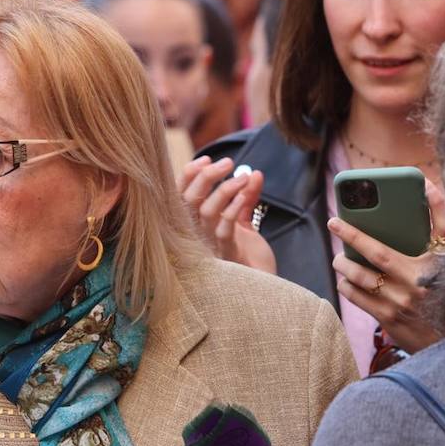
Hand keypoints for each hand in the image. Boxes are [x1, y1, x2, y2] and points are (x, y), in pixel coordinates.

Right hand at [179, 155, 276, 272]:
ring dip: (224, 190)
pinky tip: (244, 194)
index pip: (181, 196)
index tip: (206, 159)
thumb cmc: (249, 257)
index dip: (189, 176)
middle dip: (205, 177)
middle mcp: (196, 235)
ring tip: (242, 177)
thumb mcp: (245, 223)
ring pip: (205, 212)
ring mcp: (208, 245)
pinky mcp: (224, 252)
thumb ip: (247, 199)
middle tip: (227, 162)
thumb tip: (254, 172)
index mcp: (196, 226)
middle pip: (188, 201)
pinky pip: (224, 226)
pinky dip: (234, 207)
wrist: (263, 286)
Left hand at [329, 178, 444, 354]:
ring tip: (339, 259)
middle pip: (379, 252)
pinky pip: (358, 297)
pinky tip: (345, 280)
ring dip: (344, 264)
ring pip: (362, 276)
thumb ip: (444, 231)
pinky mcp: (390, 319)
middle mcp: (421, 281)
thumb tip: (428, 191)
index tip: (415, 183)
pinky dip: (348, 285)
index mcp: (442, 263)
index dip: (431, 200)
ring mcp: (403, 301)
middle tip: (334, 222)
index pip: (437, 224)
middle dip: (353, 235)